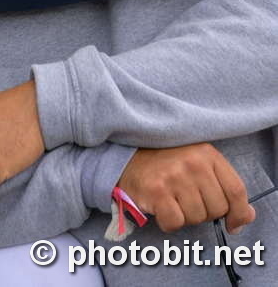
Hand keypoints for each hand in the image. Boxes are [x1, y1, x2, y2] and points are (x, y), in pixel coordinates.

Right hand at [119, 144, 254, 233]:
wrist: (129, 156)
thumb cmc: (168, 162)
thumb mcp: (200, 164)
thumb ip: (225, 187)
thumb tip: (246, 216)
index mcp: (208, 154)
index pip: (236, 191)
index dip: (238, 213)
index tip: (233, 222)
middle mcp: (193, 163)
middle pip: (217, 209)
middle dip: (204, 211)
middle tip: (188, 199)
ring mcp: (174, 176)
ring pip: (196, 218)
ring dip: (185, 216)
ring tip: (173, 199)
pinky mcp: (156, 191)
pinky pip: (175, 223)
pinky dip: (169, 222)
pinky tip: (162, 207)